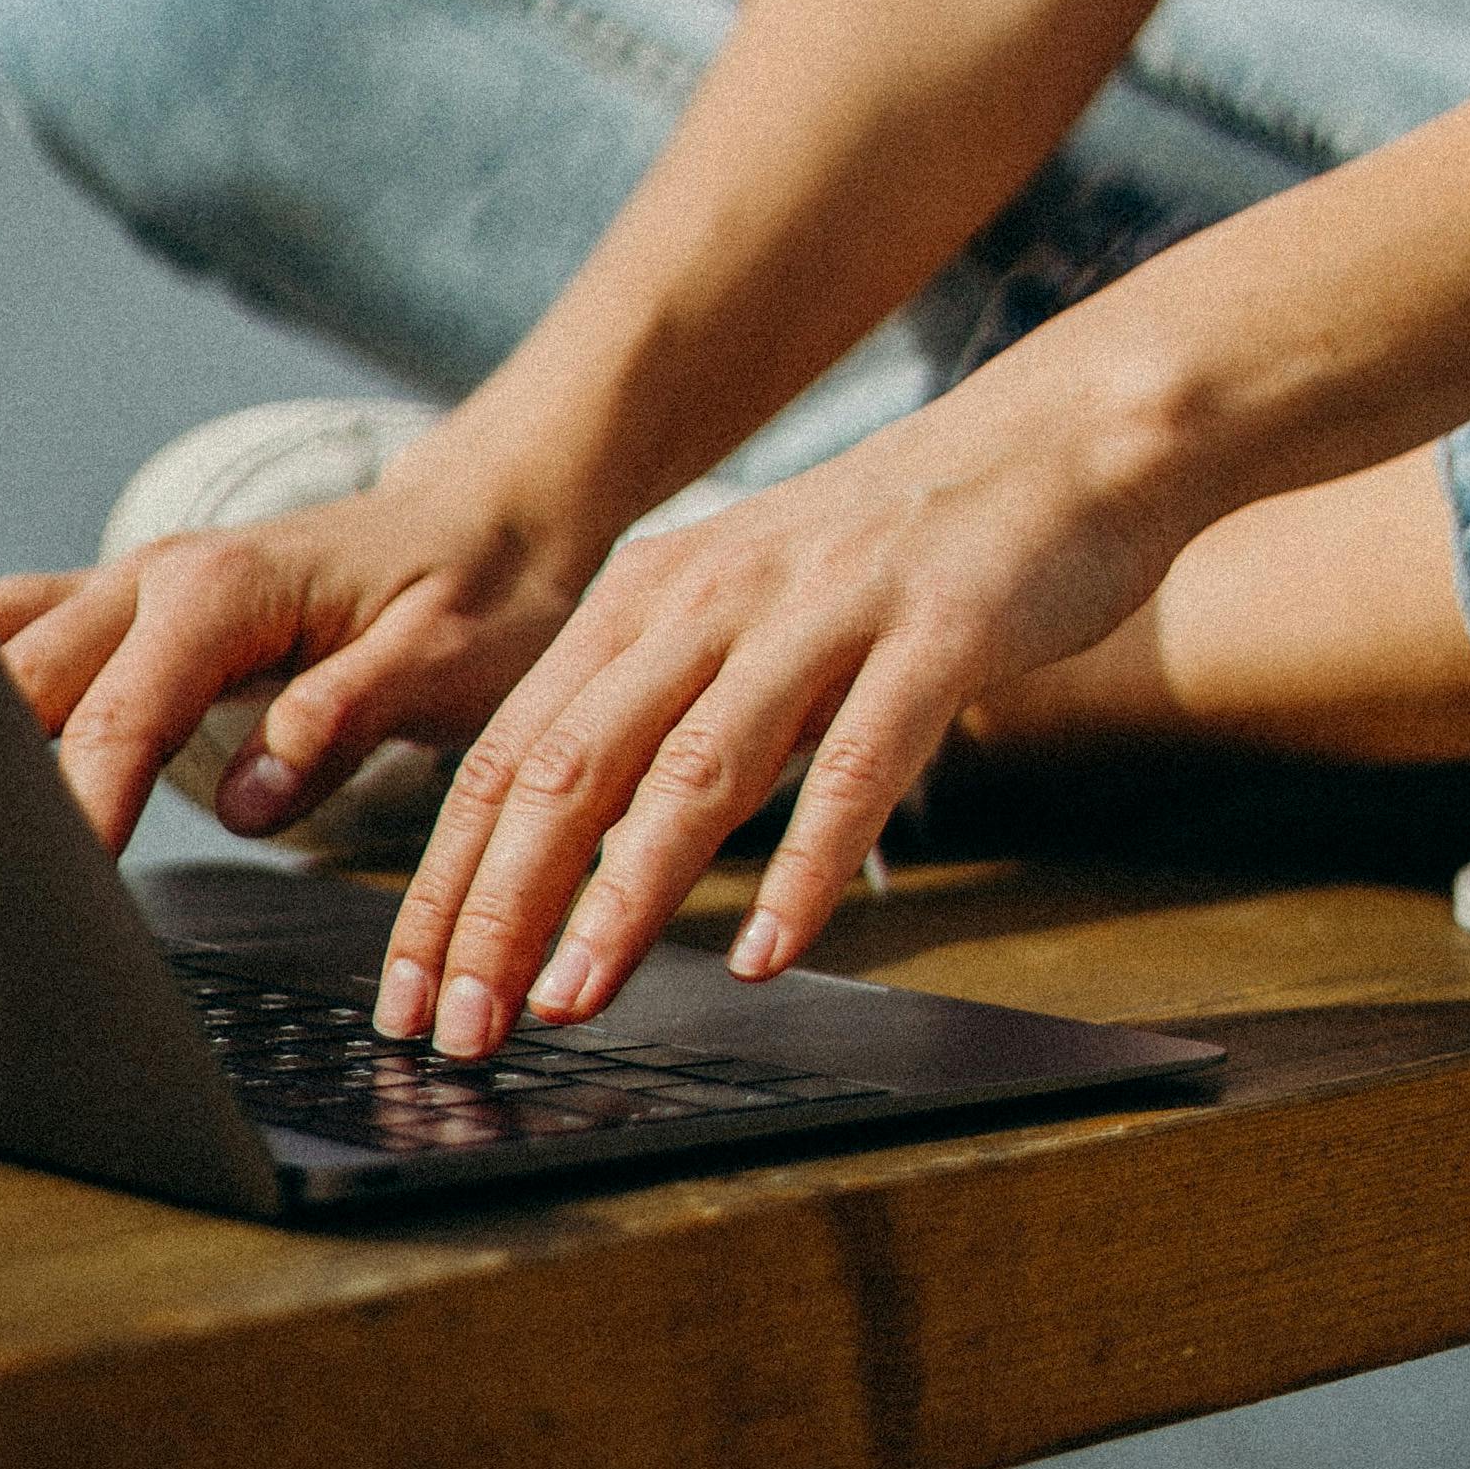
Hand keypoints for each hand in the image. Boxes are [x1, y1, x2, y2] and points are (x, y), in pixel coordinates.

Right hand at [0, 419, 604, 854]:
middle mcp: (158, 577)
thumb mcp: (444, 659)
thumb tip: (246, 795)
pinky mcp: (128, 615)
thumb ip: (342, 719)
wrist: (493, 515)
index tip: (43, 890)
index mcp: (226, 589)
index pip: (121, 715)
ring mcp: (131, 589)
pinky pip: (18, 637)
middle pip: (26, 682)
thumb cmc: (477, 589)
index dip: (75, 805)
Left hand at [372, 341, 1178, 1057]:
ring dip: (622, 896)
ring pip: (696, 765)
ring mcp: (825, 608)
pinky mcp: (935, 632)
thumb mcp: (745, 611)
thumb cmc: (895, 552)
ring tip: (572, 998)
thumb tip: (553, 856)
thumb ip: (661, 709)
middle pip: (572, 763)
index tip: (410, 992)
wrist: (1059, 441)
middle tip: (462, 1027)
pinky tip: (770, 949)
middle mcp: (716, 591)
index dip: (447, 879)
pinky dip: (806, 865)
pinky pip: (859, 762)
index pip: (510, 751)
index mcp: (651, 592)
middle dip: (501, 906)